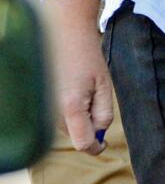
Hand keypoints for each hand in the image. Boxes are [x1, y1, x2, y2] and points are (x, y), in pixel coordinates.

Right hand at [42, 0, 111, 155]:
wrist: (63, 36)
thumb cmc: (87, 57)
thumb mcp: (104, 83)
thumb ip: (104, 112)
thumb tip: (100, 135)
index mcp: (71, 108)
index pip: (83, 143)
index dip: (96, 147)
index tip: (104, 144)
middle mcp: (52, 114)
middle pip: (76, 136)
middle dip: (90, 127)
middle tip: (95, 97)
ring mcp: (44, 111)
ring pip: (69, 128)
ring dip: (81, 118)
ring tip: (84, 89)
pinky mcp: (41, 107)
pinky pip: (60, 120)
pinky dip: (70, 112)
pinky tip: (73, 90)